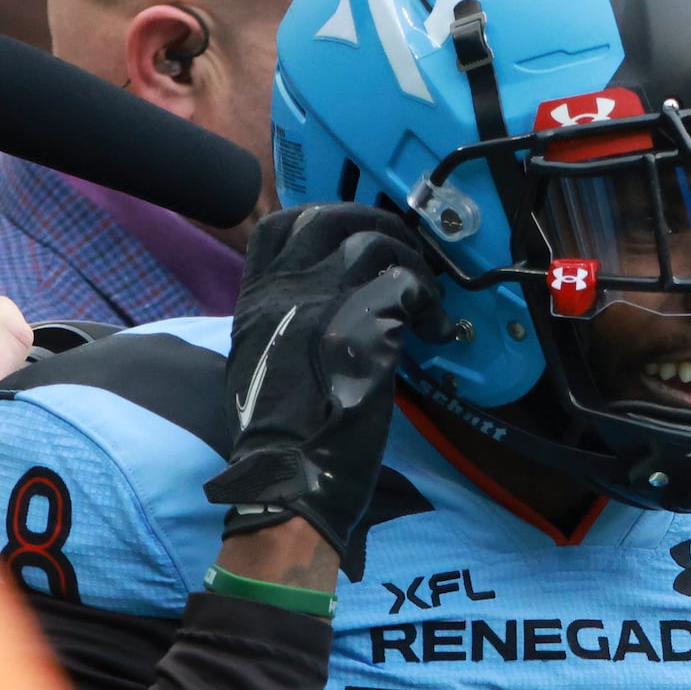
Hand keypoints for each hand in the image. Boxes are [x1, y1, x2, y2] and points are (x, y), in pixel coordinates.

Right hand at [203, 206, 442, 578]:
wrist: (286, 474)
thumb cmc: (278, 435)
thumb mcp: (259, 361)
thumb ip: (283, 320)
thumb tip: (321, 301)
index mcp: (255, 301)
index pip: (276, 227)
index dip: (322, 216)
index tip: (354, 233)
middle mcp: (282, 292)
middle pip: (328, 216)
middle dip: (374, 223)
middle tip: (402, 251)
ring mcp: (320, 304)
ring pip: (373, 241)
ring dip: (410, 262)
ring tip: (424, 297)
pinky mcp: (362, 327)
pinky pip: (407, 284)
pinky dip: (430, 302)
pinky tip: (435, 329)